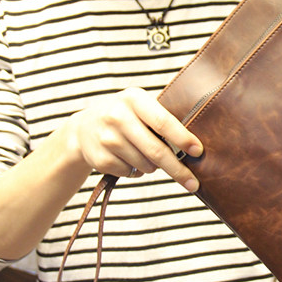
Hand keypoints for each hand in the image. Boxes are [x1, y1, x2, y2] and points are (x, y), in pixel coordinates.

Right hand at [65, 87, 202, 190]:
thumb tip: (193, 147)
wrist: (83, 128)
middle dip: (178, 170)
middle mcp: (117, 116)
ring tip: (145, 153)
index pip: (163, 122)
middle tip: (193, 183)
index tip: (198, 151)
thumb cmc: (126, 116)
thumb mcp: (140, 106)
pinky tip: (128, 158)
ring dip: (154, 167)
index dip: (183, 138)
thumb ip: (162, 119)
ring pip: (146, 165)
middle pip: (156, 151)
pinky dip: (137, 171)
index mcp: (134, 98)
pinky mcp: (100, 159)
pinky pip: (131, 173)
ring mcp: (107, 139)